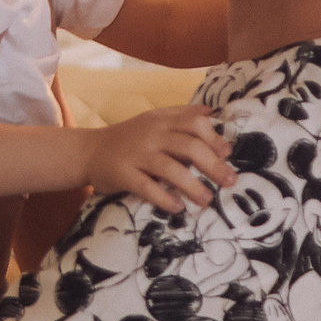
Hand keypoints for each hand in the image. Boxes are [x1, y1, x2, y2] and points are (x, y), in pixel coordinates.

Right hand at [87, 105, 233, 212]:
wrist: (90, 151)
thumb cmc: (130, 138)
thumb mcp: (154, 120)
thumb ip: (181, 116)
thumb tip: (214, 113)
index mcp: (162, 120)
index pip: (194, 122)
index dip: (214, 138)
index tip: (228, 154)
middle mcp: (150, 134)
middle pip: (188, 146)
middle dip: (213, 165)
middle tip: (230, 182)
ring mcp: (136, 154)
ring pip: (170, 168)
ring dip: (193, 185)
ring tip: (207, 200)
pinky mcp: (123, 173)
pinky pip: (146, 186)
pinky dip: (164, 197)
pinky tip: (178, 207)